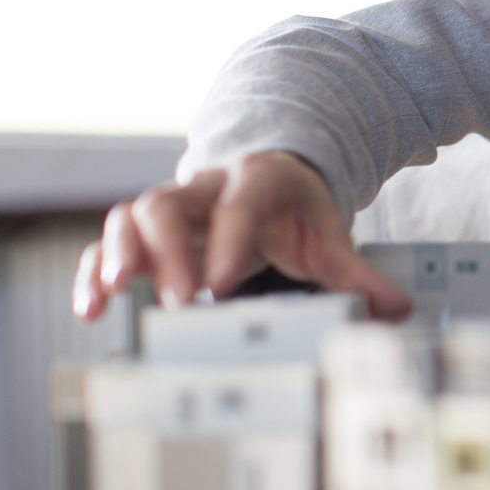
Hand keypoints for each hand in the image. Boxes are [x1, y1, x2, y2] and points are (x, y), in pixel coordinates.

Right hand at [72, 151, 412, 321]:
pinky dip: (94, 271)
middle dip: (167, 250)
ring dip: (118, 253)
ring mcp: (170, 207)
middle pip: (169, 204)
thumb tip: (396, 310)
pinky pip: (107, 242)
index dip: (226, 242)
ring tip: (118, 291)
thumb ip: (359, 276)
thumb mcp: (329, 239)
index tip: (220, 285)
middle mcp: (204, 189)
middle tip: (177, 300)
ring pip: (130, 214)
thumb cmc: (297, 215)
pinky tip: (92, 308)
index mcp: (256, 183)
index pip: (239, 206)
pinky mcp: (144, 231)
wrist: (272, 179)